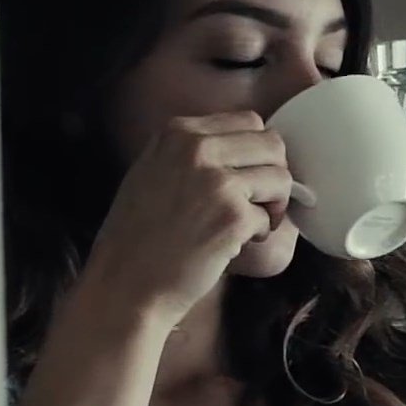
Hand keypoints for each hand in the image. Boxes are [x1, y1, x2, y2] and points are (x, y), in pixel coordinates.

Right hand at [78, 111, 305, 322]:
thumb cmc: (137, 236)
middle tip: (256, 203)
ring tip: (246, 225)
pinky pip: (269, 218)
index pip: (249, 121)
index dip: (256, 153)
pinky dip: (258, 235)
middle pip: (272, 145)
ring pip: (280, 178)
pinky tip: (232, 245)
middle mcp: (197, 149)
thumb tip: (244, 146)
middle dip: (272, 175)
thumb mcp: (152, 170)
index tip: (246, 177)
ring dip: (272, 205)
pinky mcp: (232, 217)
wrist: (125, 283)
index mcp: (178, 132)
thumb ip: (191, 151)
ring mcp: (216, 182)